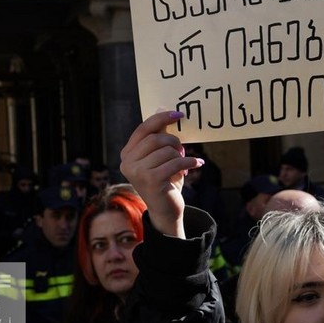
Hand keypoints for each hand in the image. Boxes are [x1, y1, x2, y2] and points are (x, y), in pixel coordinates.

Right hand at [120, 110, 202, 237]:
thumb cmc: (164, 181)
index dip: (161, 119)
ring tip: (183, 164)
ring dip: (180, 155)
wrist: (165, 211)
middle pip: (156, 138)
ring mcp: (137, 172)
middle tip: (182, 150)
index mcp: (127, 154)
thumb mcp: (159, 157)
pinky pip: (175, 162)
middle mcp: (127, 162)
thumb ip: (159, 137)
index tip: (179, 114)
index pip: (143, 129)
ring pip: (167, 151)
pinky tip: (196, 164)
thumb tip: (164, 111)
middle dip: (174, 142)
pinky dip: (189, 162)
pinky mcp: (151, 180)